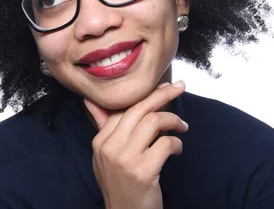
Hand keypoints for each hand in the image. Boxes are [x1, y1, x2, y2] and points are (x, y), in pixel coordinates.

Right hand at [83, 81, 187, 208]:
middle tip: (179, 88)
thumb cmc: (120, 185)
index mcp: (100, 141)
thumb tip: (91, 101)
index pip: (123, 108)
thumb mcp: (105, 157)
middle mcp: (109, 147)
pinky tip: (177, 149)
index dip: (146, 95)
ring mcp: (125, 159)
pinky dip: (177, 143)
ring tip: (182, 126)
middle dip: (162, 95)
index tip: (163, 88)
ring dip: (173, 120)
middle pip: (139, 109)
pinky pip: (165, 143)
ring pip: (153, 122)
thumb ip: (104, 128)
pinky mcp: (143, 171)